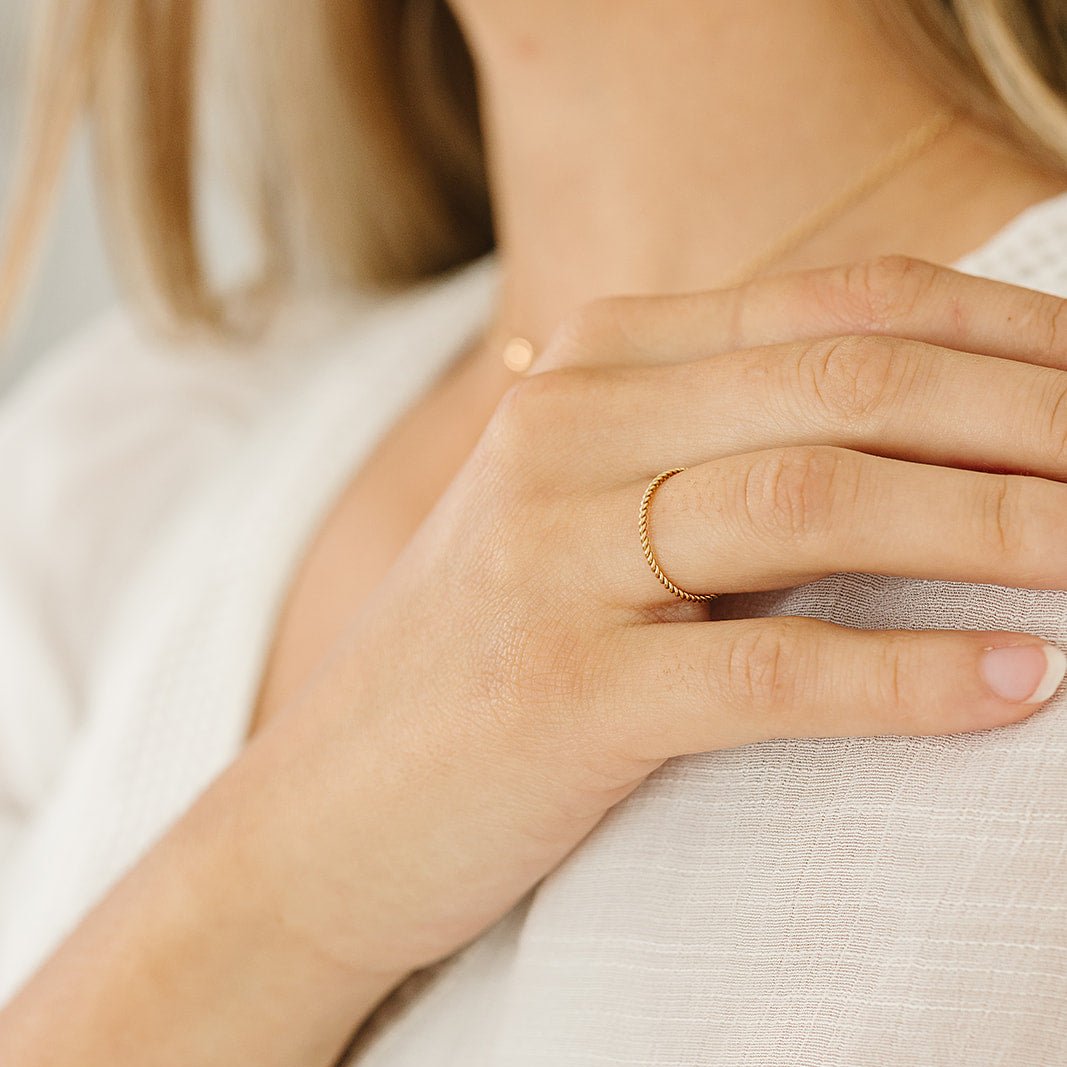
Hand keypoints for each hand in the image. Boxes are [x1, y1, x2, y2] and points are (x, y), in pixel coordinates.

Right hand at [246, 256, 1066, 985]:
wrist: (329, 803)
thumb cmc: (484, 653)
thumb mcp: (592, 511)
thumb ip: (718, 447)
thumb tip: (918, 434)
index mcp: (590, 369)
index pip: (834, 310)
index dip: (999, 334)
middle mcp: (567, 430)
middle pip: (845, 389)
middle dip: (1029, 422)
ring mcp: (554, 556)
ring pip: (818, 505)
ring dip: (1000, 529)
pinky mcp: (560, 691)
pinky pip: (765, 669)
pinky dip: (904, 677)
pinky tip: (1013, 685)